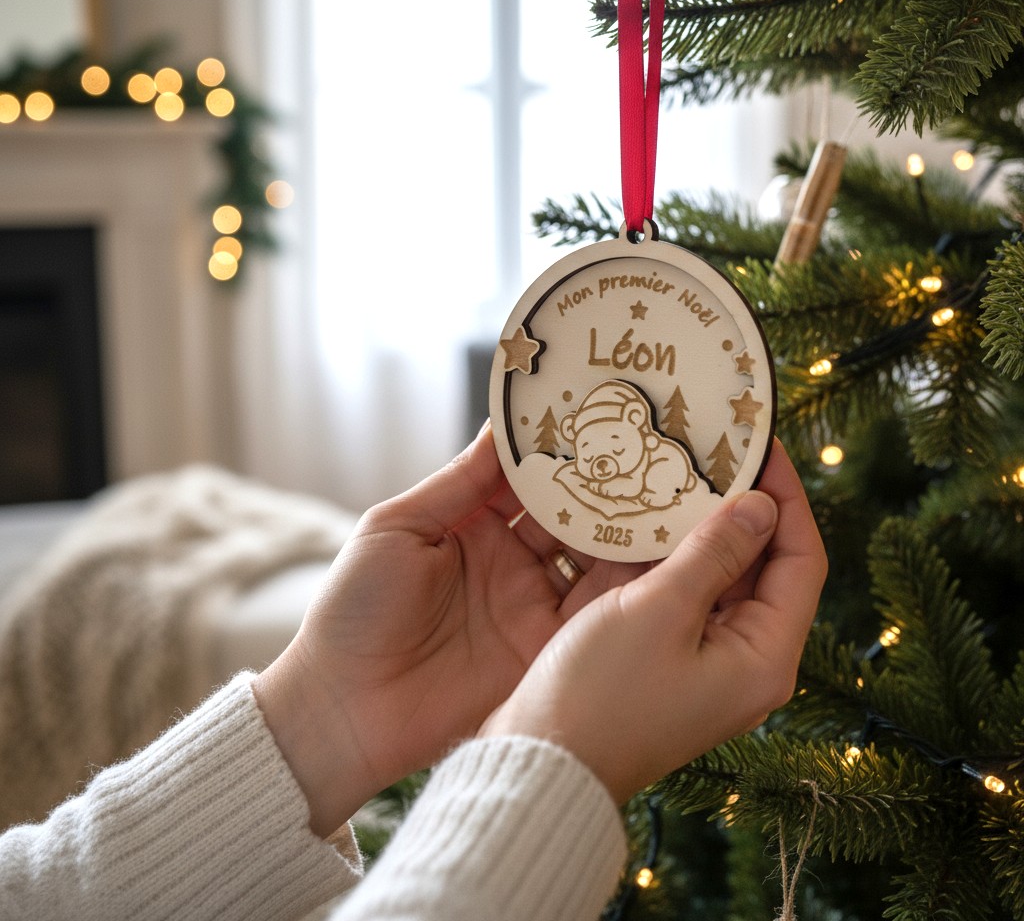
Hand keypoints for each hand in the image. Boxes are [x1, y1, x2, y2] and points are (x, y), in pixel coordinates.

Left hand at [253, 423, 649, 835]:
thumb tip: (501, 425)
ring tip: (666, 493)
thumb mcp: (397, 528)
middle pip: (570, 516)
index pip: (526, 479)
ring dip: (626, 530)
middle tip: (651, 450)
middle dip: (606, 486)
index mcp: (471, 526)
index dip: (558, 451)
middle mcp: (510, 561)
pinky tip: (660, 554)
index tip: (597, 415)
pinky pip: (596, 611)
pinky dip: (628, 584)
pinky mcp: (547, 650)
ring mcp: (532, 605)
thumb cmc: (354, 609)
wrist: (346, 709)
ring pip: (593, 558)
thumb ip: (457, 482)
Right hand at [478, 440, 826, 803]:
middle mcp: (744, 660)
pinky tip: (646, 517)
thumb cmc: (601, 695)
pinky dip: (672, 555)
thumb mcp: (659, 611)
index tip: (765, 446)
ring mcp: (705, 660)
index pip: (801, 561)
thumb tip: (760, 505)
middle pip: (764, 567)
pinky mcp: (667, 658)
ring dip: (704, 527)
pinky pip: (685, 593)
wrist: (541, 762)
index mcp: (763, 657)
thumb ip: (712, 553)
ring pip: (721, 576)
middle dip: (745, 507)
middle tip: (719, 450)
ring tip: (681, 471)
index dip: (788, 498)